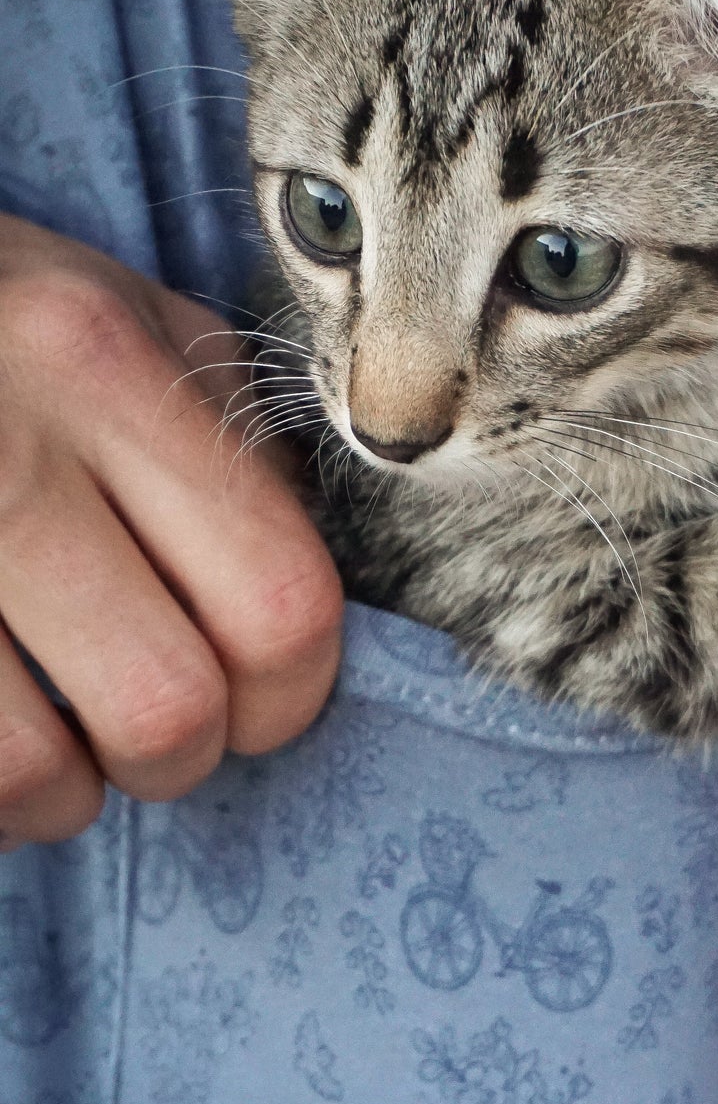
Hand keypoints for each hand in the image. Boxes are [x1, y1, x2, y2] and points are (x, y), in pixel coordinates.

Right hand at [0, 214, 342, 846]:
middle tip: (141, 726)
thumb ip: (227, 436)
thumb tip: (300, 605)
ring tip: (43, 741)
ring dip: (54, 792)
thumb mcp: (111, 311)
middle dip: (172, 754)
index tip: (258, 700)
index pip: (279, 603)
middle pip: (166, 708)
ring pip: (30, 773)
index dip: (289, 695)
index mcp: (99, 362)